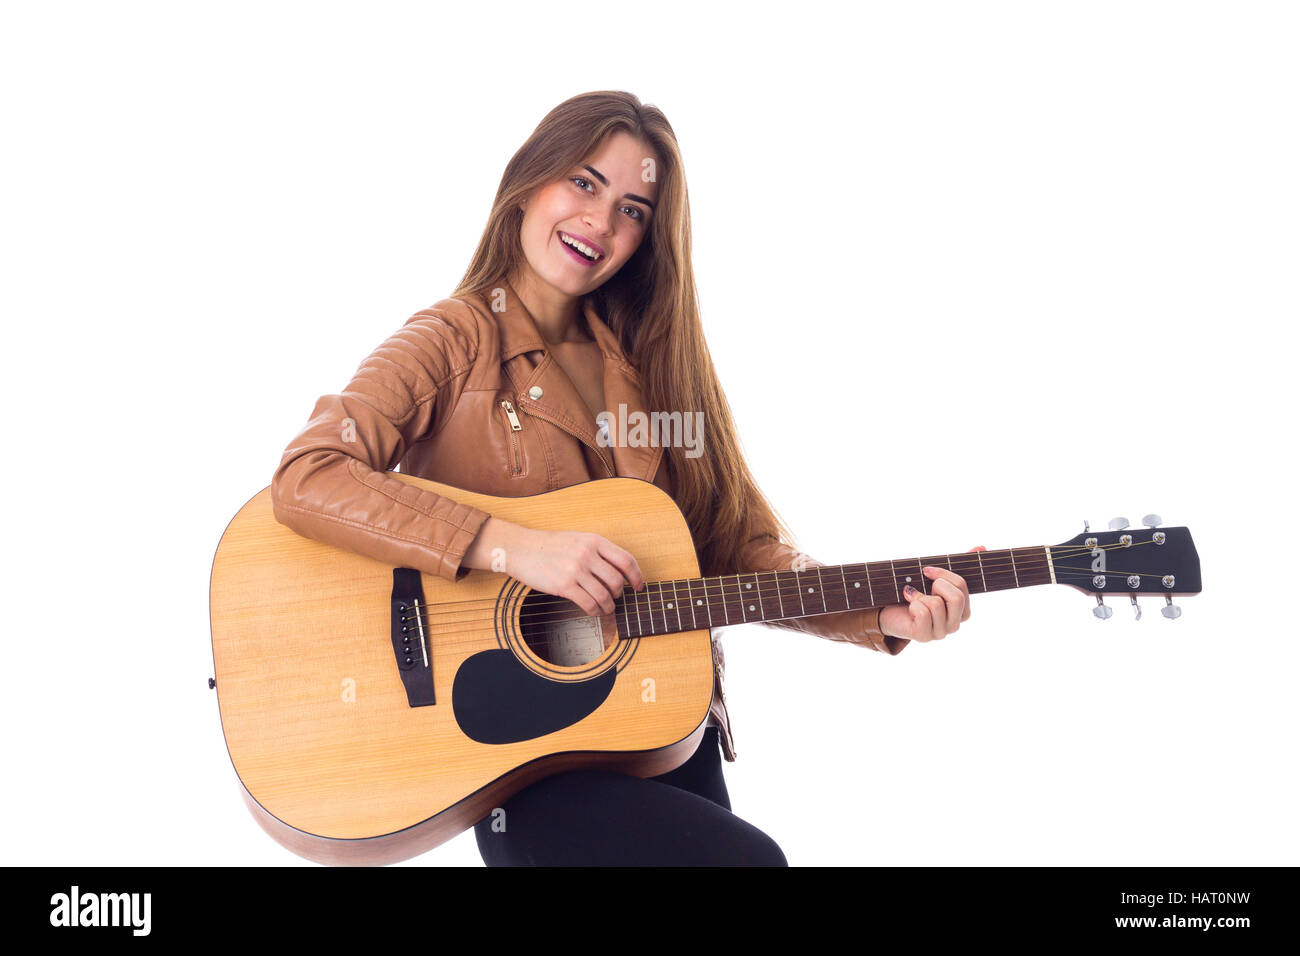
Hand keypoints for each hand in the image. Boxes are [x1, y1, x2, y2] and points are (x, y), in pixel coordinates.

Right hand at [499, 525, 645, 617]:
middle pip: (617, 581)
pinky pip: (588, 603)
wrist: (521, 548)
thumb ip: (597, 551)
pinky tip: (593, 612)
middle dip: (620, 594)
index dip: (637, 576)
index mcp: (594, 540)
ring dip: (608, 606)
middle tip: (617, 598)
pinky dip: (595, 611)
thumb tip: (619, 571)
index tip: (638, 586)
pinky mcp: (564, 586)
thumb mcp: (577, 539)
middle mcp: (587, 554)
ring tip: (606, 609)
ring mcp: (576, 570)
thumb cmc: (548, 545)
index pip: (626, 560)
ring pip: (604, 595)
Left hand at [878, 545, 984, 642]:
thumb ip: (959, 564)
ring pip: (936, 604)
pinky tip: (908, 606)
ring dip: (919, 596)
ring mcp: (940, 632)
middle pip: (956, 597)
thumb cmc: (914, 592)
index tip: (927, 570)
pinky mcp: (924, 636)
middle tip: (922, 587)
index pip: (962, 586)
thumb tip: (982, 547)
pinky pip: (923, 614)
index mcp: (962, 610)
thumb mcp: (935, 577)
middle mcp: (954, 624)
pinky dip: (912, 604)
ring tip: (913, 598)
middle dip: (935, 585)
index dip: (943, 573)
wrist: (887, 610)